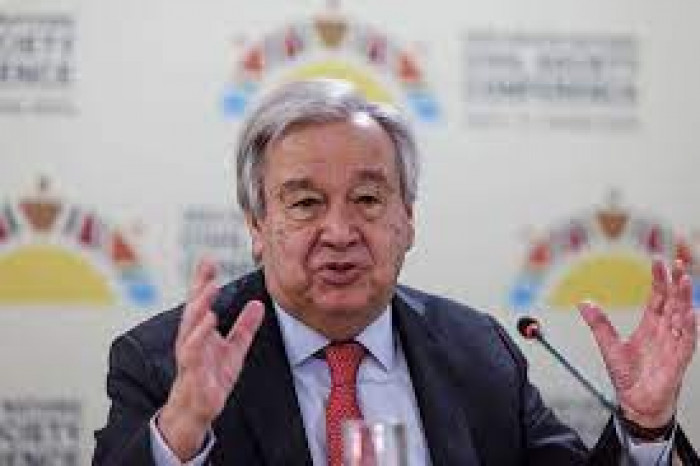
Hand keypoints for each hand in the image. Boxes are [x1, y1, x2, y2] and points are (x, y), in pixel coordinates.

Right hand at [158, 259, 264, 459]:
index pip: (201, 302)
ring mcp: (190, 354)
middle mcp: (191, 338)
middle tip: (208, 267)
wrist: (199, 408)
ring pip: (191, 326)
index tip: (209, 260)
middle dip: (199, 286)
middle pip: (193, 308)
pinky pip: (193, 350)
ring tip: (210, 289)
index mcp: (200, 331)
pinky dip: (200, 335)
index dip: (204, 281)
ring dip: (199, 306)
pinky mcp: (192, 371)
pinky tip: (209, 321)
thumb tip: (258, 304)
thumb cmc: (213, 376)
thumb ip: (245, 327)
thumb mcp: (235, 348)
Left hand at [579, 258, 696, 428]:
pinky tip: (690, 314)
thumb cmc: (628, 376)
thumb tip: (583, 302)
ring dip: (684, 299)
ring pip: (682, 317)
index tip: (658, 260)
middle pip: (673, 302)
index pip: (658, 297)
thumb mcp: (609, 345)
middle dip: (676, 283)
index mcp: (650, 325)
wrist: (636, 402)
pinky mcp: (678, 360)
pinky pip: (687, 341)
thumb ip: (599, 324)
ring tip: (684, 281)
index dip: (659, 279)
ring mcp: (673, 344)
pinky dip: (689, 327)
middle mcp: (664, 331)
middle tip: (677, 263)